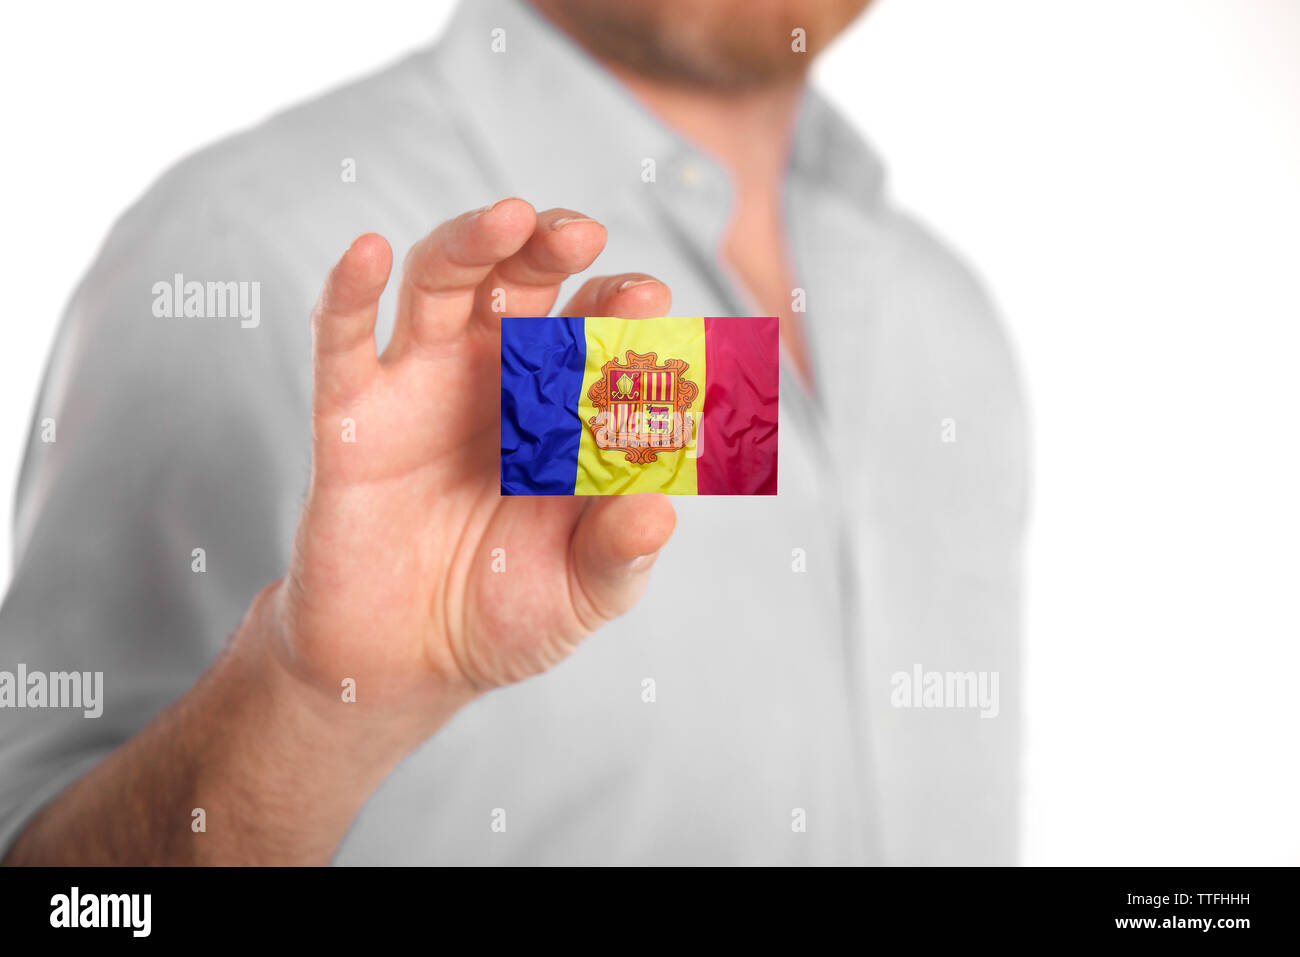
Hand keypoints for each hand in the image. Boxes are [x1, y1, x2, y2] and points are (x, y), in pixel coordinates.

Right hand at [261, 199, 676, 733]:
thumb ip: (619, 555)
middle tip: (583, 234)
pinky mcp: (351, 415)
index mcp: (564, 407)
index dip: (620, 313)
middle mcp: (497, 380)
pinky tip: (366, 251)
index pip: (598, 339)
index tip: (648, 298)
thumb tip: (661, 511)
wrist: (404, 664)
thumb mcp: (580, 595)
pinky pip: (343, 340)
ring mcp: (422, 387)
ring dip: (471, 244)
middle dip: (552, 250)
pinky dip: (349, 292)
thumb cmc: (506, 614)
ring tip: (509, 217)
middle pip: (523, 285)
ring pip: (441, 287)